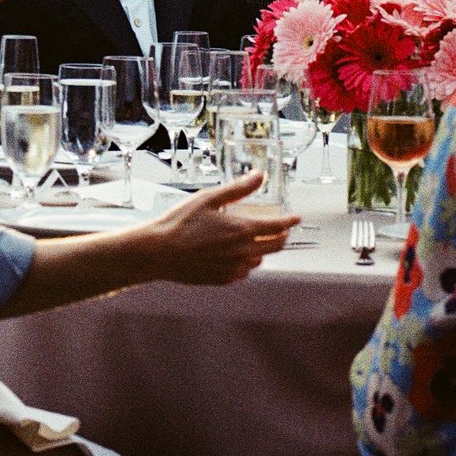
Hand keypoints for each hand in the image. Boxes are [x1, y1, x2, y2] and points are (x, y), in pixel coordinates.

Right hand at [140, 174, 297, 284]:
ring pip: (259, 259)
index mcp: (242, 230)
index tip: (295, 218)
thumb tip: (259, 176)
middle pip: (275, 246)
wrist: (160, 251)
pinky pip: (244, 271)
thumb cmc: (181, 223)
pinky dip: (244, 261)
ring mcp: (235, 268)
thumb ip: (238, 189)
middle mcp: (244, 252)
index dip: (289, 221)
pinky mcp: (225, 279)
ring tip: (251, 240)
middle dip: (281, 236)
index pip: (277, 227)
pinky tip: (232, 254)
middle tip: (281, 230)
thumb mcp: (209, 198)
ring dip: (261, 249)